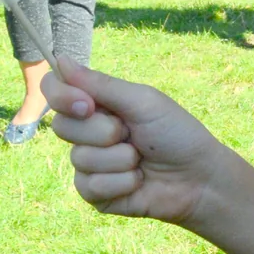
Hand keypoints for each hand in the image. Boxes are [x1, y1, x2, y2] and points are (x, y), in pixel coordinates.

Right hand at [51, 61, 234, 225]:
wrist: (198, 178)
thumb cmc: (177, 134)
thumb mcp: (142, 102)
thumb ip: (101, 85)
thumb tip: (60, 59)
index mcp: (99, 104)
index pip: (55, 90)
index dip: (62, 96)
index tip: (86, 104)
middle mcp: (89, 132)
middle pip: (62, 126)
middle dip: (103, 131)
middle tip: (131, 133)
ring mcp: (90, 164)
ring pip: (80, 158)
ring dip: (119, 159)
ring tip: (141, 160)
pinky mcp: (95, 193)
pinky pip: (89, 186)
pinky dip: (120, 182)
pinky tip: (138, 181)